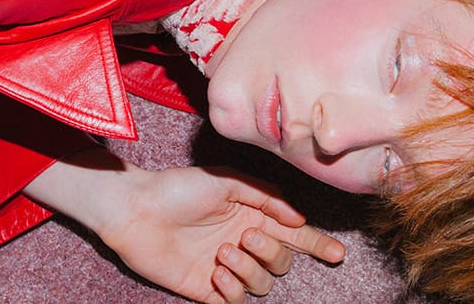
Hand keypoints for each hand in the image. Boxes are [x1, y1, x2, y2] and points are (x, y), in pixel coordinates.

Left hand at [99, 166, 345, 303]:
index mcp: (250, 216)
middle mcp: (241, 242)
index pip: (292, 234)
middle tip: (246, 238)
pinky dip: (233, 290)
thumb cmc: (178, 189)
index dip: (316, 244)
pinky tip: (216, 272)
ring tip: (223, 253)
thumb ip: (265, 197)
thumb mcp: (226, 181)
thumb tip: (297, 217)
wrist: (137, 210)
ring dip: (249, 271)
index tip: (337, 253)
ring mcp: (224, 267)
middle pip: (280, 261)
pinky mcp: (205, 288)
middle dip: (272, 253)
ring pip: (261, 284)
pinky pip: (235, 302)